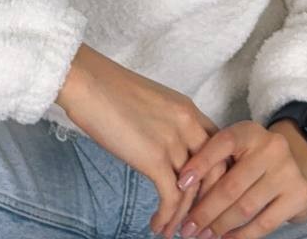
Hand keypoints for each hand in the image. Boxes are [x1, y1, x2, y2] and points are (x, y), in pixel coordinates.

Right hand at [55, 44, 222, 236]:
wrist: (87, 82)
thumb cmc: (110, 89)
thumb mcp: (152, 102)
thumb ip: (168, 124)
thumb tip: (165, 149)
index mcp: (188, 109)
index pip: (219, 147)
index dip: (216, 174)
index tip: (205, 193)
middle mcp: (188, 124)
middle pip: (215, 171)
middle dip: (208, 201)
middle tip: (195, 219)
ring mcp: (173, 141)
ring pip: (192, 190)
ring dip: (184, 216)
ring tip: (173, 231)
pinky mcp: (154, 158)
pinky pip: (170, 198)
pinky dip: (167, 217)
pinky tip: (157, 225)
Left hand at [167, 118, 306, 237]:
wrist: (298, 162)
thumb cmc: (254, 157)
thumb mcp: (238, 147)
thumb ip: (216, 160)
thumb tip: (183, 188)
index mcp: (250, 131)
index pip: (222, 144)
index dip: (200, 163)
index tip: (180, 184)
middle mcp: (271, 147)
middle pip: (231, 185)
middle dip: (205, 210)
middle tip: (187, 227)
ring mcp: (288, 172)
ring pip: (245, 207)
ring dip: (220, 226)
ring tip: (203, 236)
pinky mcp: (299, 195)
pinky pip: (264, 223)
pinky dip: (242, 235)